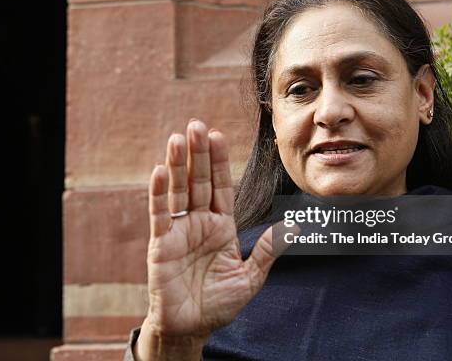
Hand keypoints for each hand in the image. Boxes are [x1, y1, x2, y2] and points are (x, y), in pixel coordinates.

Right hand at [135, 119, 280, 359]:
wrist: (191, 327)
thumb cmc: (218, 304)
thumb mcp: (250, 277)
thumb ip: (267, 251)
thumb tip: (293, 227)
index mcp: (221, 226)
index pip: (220, 187)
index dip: (219, 162)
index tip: (220, 136)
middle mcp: (199, 223)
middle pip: (198, 181)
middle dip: (198, 154)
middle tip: (197, 125)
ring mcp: (179, 231)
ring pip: (178, 191)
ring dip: (178, 165)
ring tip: (178, 138)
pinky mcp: (161, 244)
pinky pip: (160, 215)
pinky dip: (158, 193)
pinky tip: (159, 171)